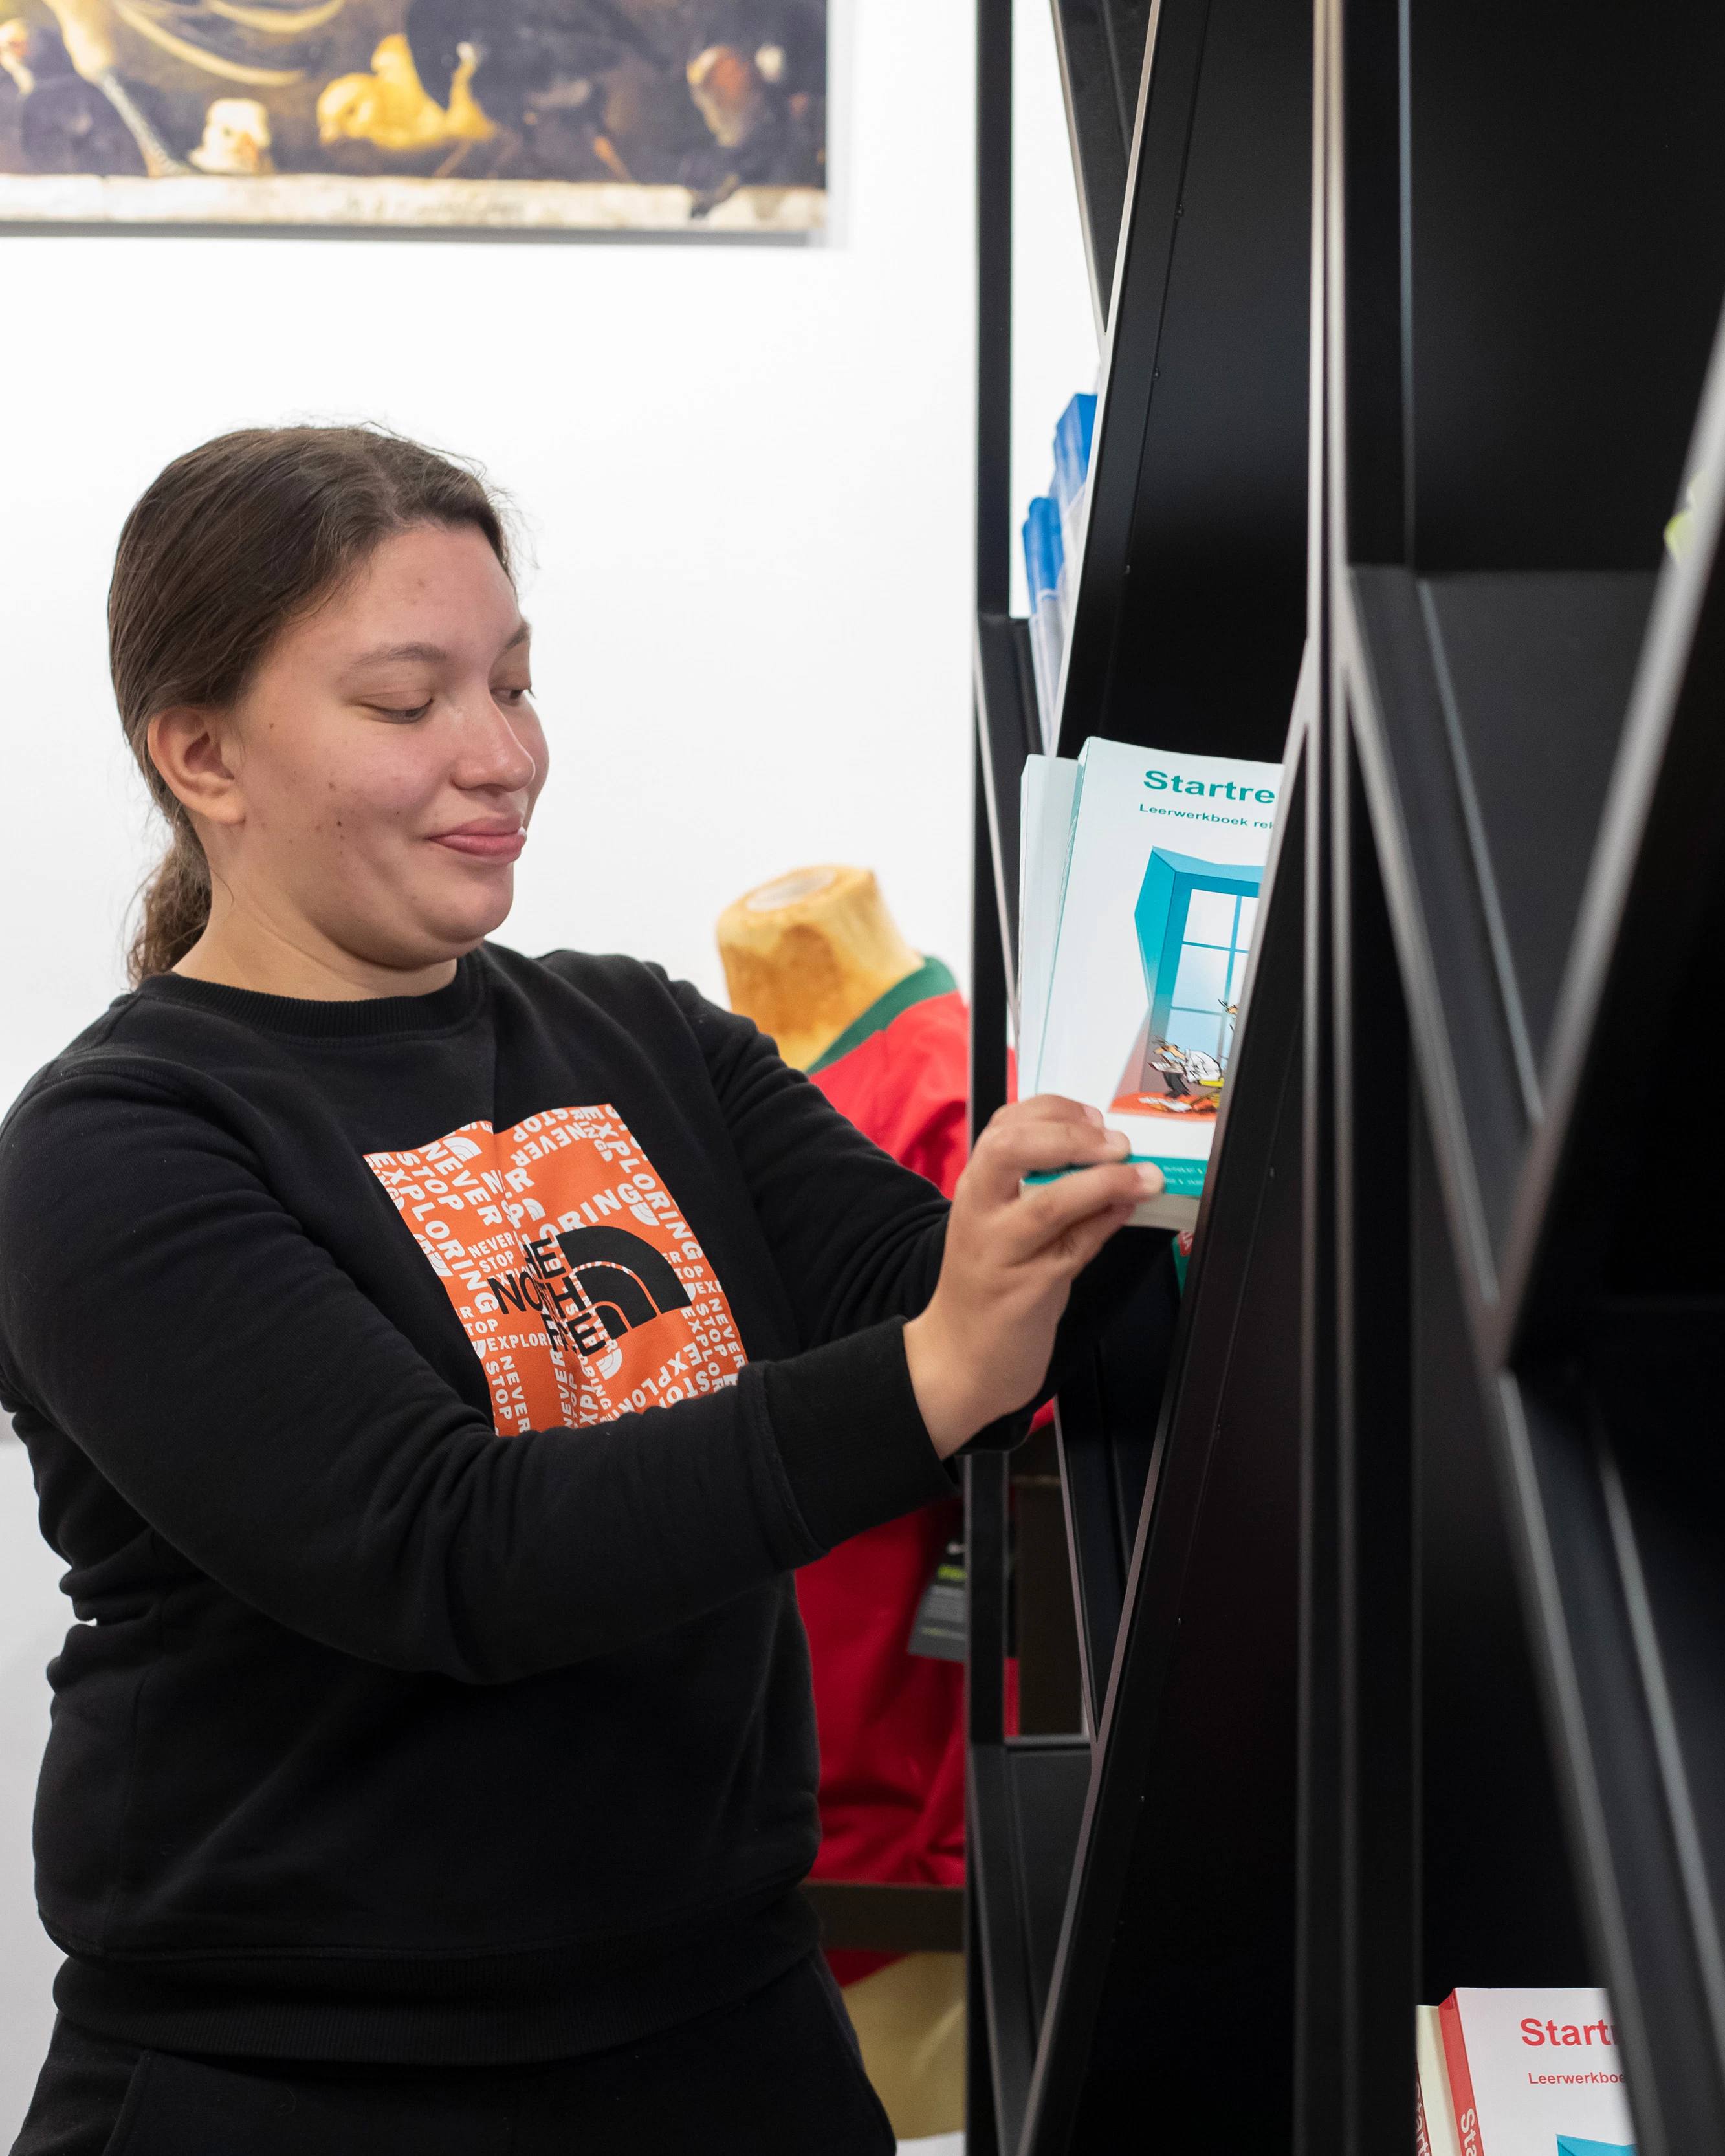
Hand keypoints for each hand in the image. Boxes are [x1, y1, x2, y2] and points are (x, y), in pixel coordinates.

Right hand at [903, 1096, 1160, 1458]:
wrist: (961, 1356)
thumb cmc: (990, 1282)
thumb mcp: (1004, 1224)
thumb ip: (1045, 1187)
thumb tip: (1109, 1155)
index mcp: (976, 1188)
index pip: (1005, 1125)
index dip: (1055, 1110)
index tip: (1094, 1117)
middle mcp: (980, 1214)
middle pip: (1012, 1150)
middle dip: (1071, 1137)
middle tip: (1116, 1143)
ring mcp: (1001, 1253)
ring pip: (1049, 1203)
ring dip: (1104, 1182)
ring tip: (1142, 1177)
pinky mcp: (1025, 1291)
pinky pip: (1074, 1249)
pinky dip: (1106, 1223)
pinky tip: (1128, 1211)